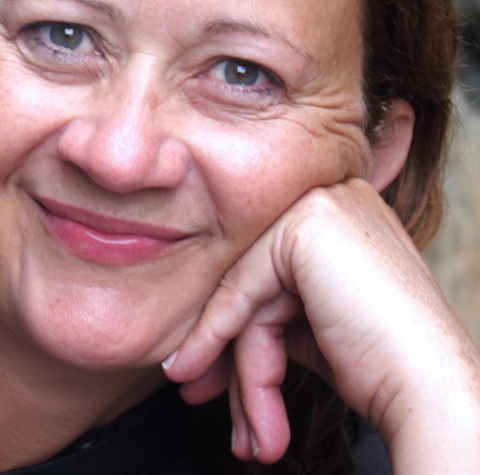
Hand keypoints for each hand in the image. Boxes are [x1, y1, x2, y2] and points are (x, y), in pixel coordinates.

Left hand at [163, 179, 479, 470]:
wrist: (430, 387)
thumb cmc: (383, 364)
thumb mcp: (315, 322)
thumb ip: (270, 306)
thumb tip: (203, 333)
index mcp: (341, 212)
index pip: (271, 269)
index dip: (240, 329)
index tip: (210, 377)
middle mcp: (333, 197)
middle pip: (257, 280)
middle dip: (233, 353)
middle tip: (209, 403)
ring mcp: (321, 205)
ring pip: (248, 292)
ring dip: (241, 370)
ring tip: (247, 436)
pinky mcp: (306, 226)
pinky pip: (244, 288)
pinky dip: (219, 338)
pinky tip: (212, 381)